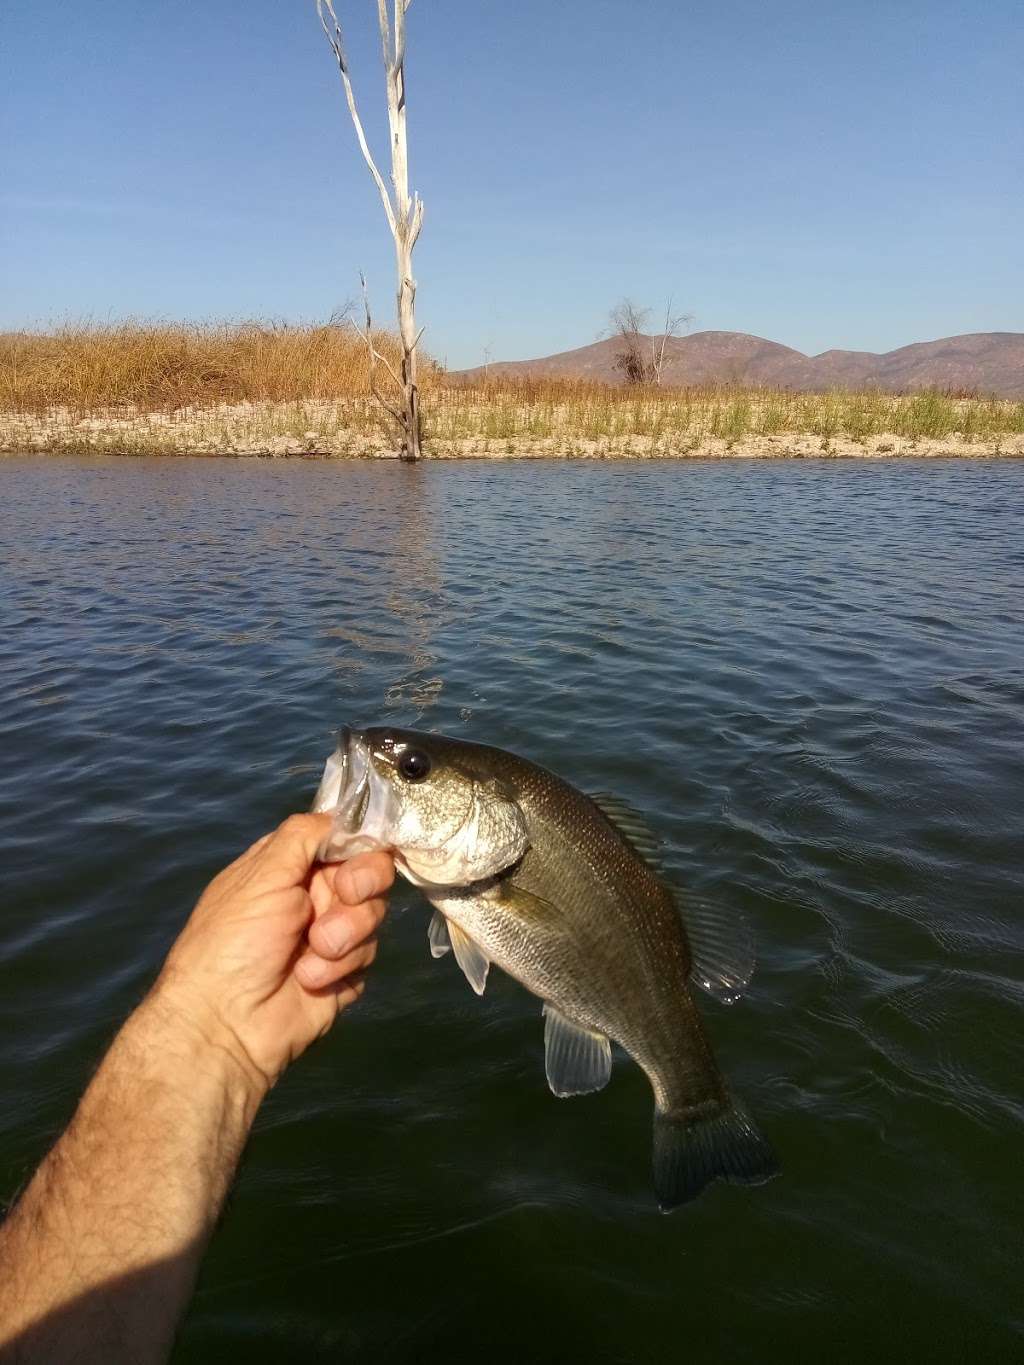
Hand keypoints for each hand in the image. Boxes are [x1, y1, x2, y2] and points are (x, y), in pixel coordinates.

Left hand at [153, 813, 393, 1090]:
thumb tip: (343, 813)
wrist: (226, 1022)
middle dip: (360, 885)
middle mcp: (313, 895)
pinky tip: (309, 980)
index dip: (359, 843)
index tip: (355, 853)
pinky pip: (369, 955)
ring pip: (373, 914)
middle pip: (370, 872)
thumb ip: (305, 835)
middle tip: (342, 897)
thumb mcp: (262, 874)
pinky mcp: (346, 973)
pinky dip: (341, 967)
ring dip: (344, 932)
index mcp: (290, 866)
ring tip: (311, 952)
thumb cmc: (235, 938)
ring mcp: (332, 935)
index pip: (343, 838)